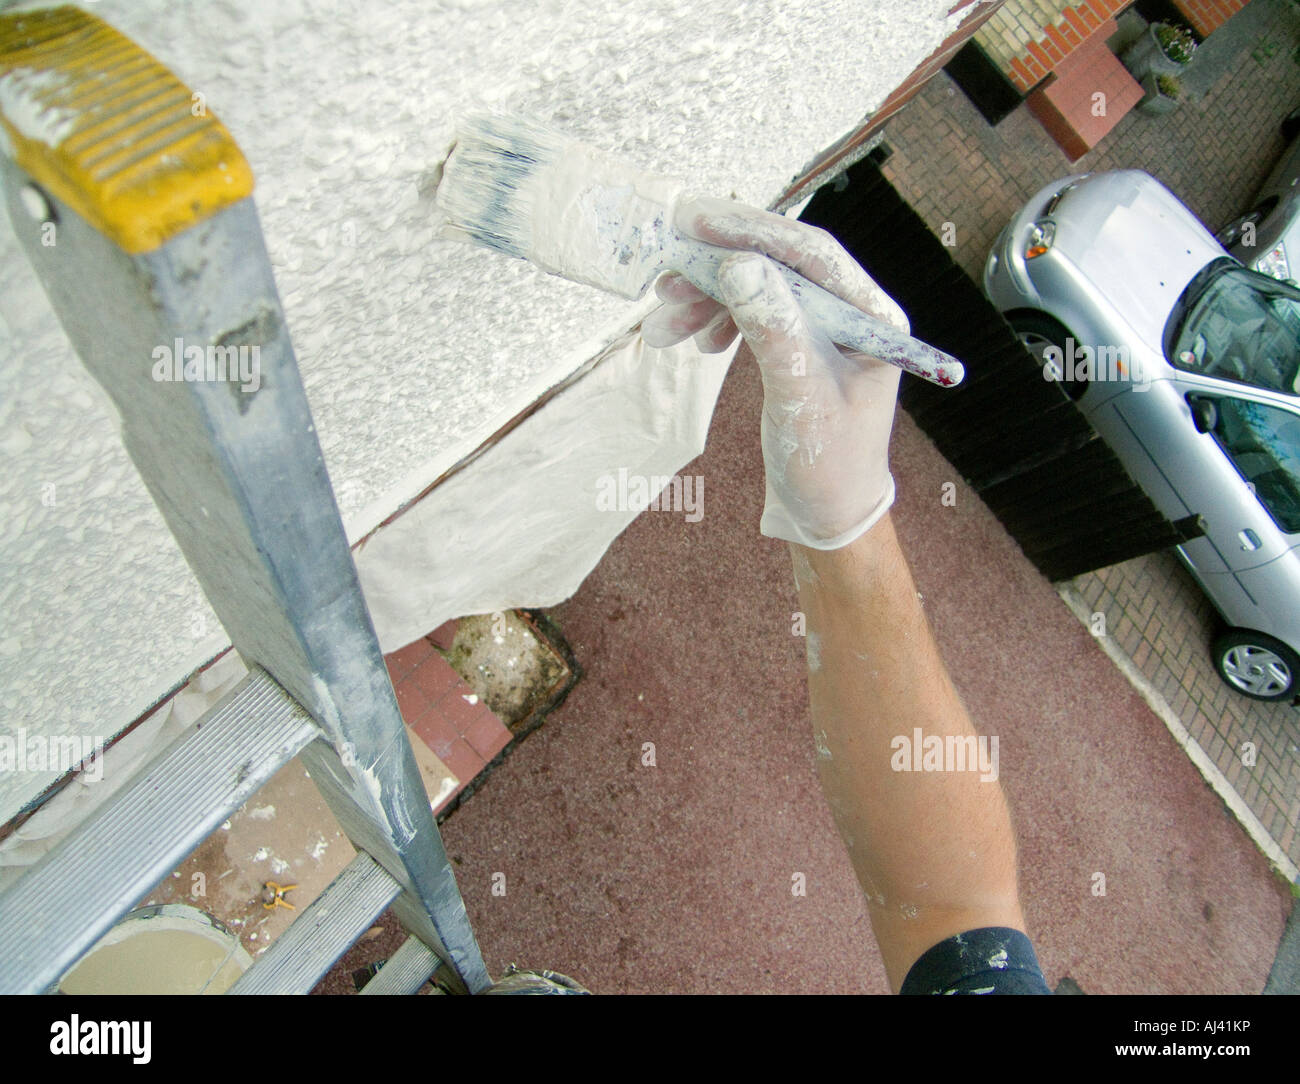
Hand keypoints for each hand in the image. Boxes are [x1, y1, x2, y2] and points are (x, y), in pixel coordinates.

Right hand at [643, 196, 908, 548]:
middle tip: (667, 256)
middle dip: (720, 260)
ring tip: (664, 319)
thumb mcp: (800, 400)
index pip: (812, 254)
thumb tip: (739, 265)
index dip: (752, 232)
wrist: (828, 514)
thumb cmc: (828, 468)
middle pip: (780, 262)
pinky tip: (695, 338)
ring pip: (758, 287)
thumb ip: (775, 331)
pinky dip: (717, 318)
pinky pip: (752, 313)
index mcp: (871, 317)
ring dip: (707, 296)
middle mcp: (850, 313)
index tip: (697, 222)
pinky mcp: (797, 344)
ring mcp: (822, 328)